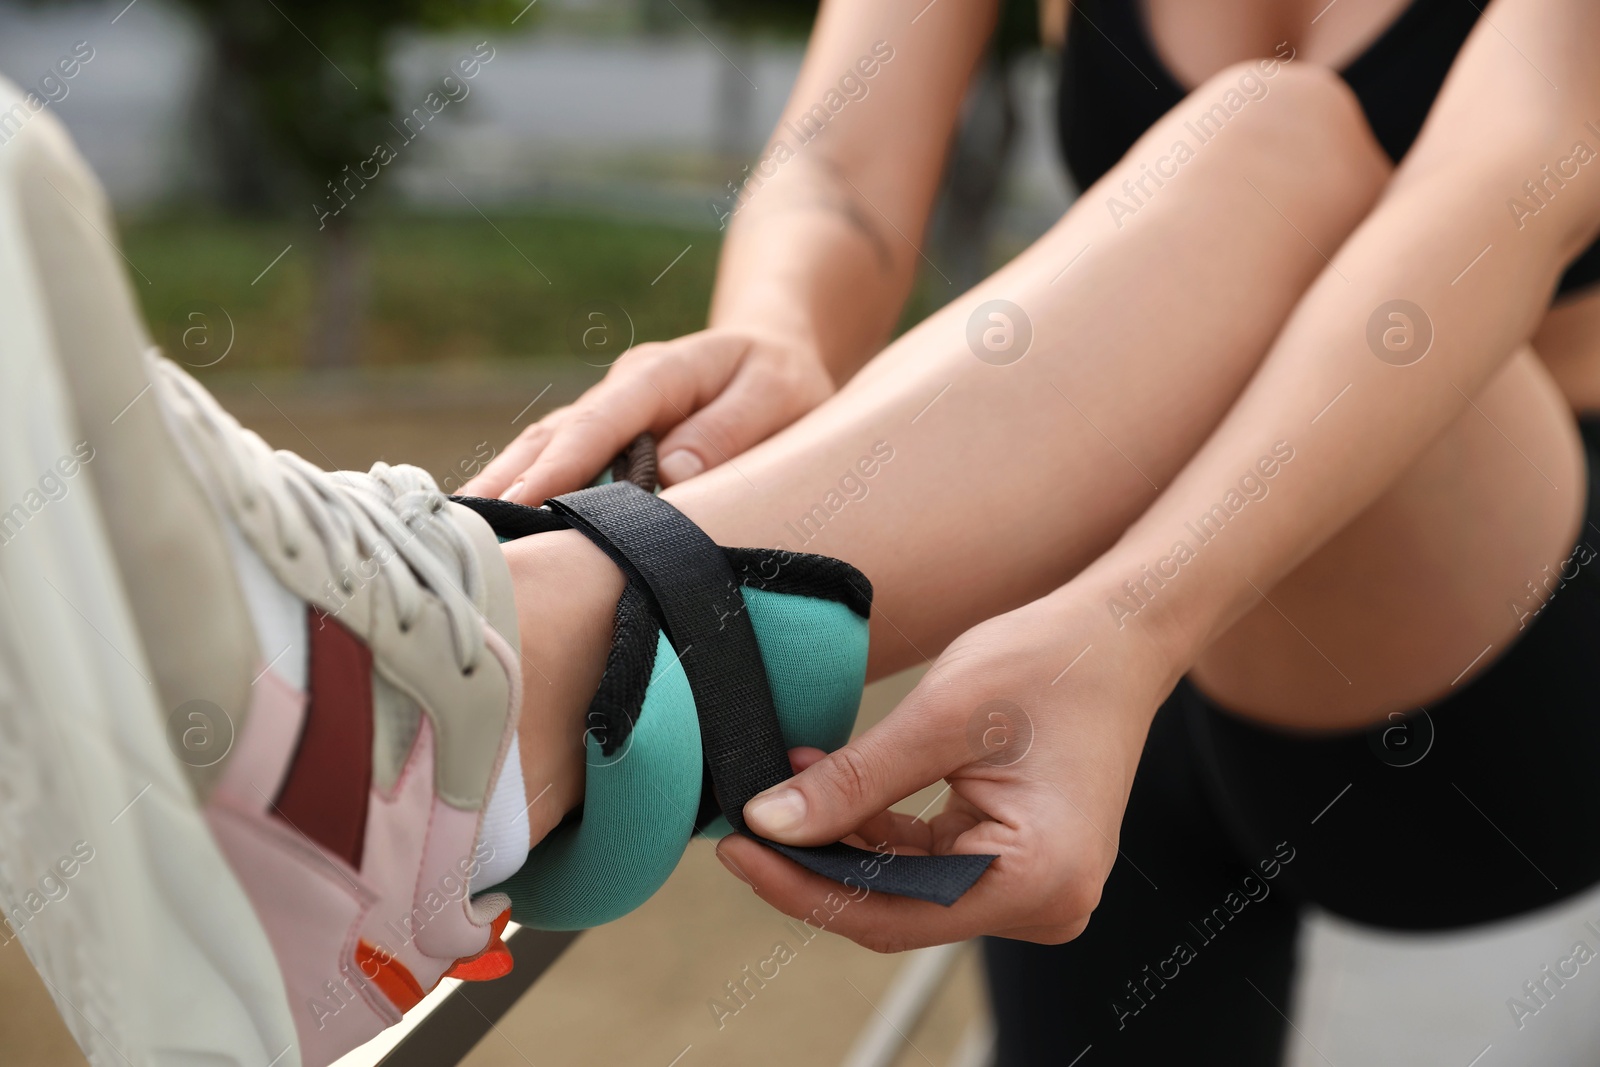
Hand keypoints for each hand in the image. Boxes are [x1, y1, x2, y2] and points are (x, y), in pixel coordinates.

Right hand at [464, 328, 834, 504]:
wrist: (776, 353)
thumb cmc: (782, 380)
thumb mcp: (779, 395)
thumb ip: (730, 431)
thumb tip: (672, 477)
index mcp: (661, 373)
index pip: (601, 420)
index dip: (561, 463)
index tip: (523, 500)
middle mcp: (622, 391)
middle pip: (553, 436)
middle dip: (508, 482)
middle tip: (465, 535)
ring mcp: (608, 415)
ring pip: (543, 451)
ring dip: (503, 491)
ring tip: (462, 541)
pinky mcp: (606, 443)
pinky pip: (557, 467)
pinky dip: (523, 495)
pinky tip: (494, 533)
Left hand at [716, 586, 1182, 951]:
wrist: (1120, 635)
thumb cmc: (1048, 663)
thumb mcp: (939, 718)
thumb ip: (853, 782)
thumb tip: (768, 823)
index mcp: (1036, 881)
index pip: (889, 911)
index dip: (801, 885)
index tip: (734, 847)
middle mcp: (1043, 905)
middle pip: (893, 907)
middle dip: (814, 863)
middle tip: (738, 822)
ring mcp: (1031, 890)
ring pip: (902, 887)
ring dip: (838, 840)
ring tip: (778, 785)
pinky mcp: (1015, 865)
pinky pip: (925, 863)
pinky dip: (873, 828)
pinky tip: (822, 781)